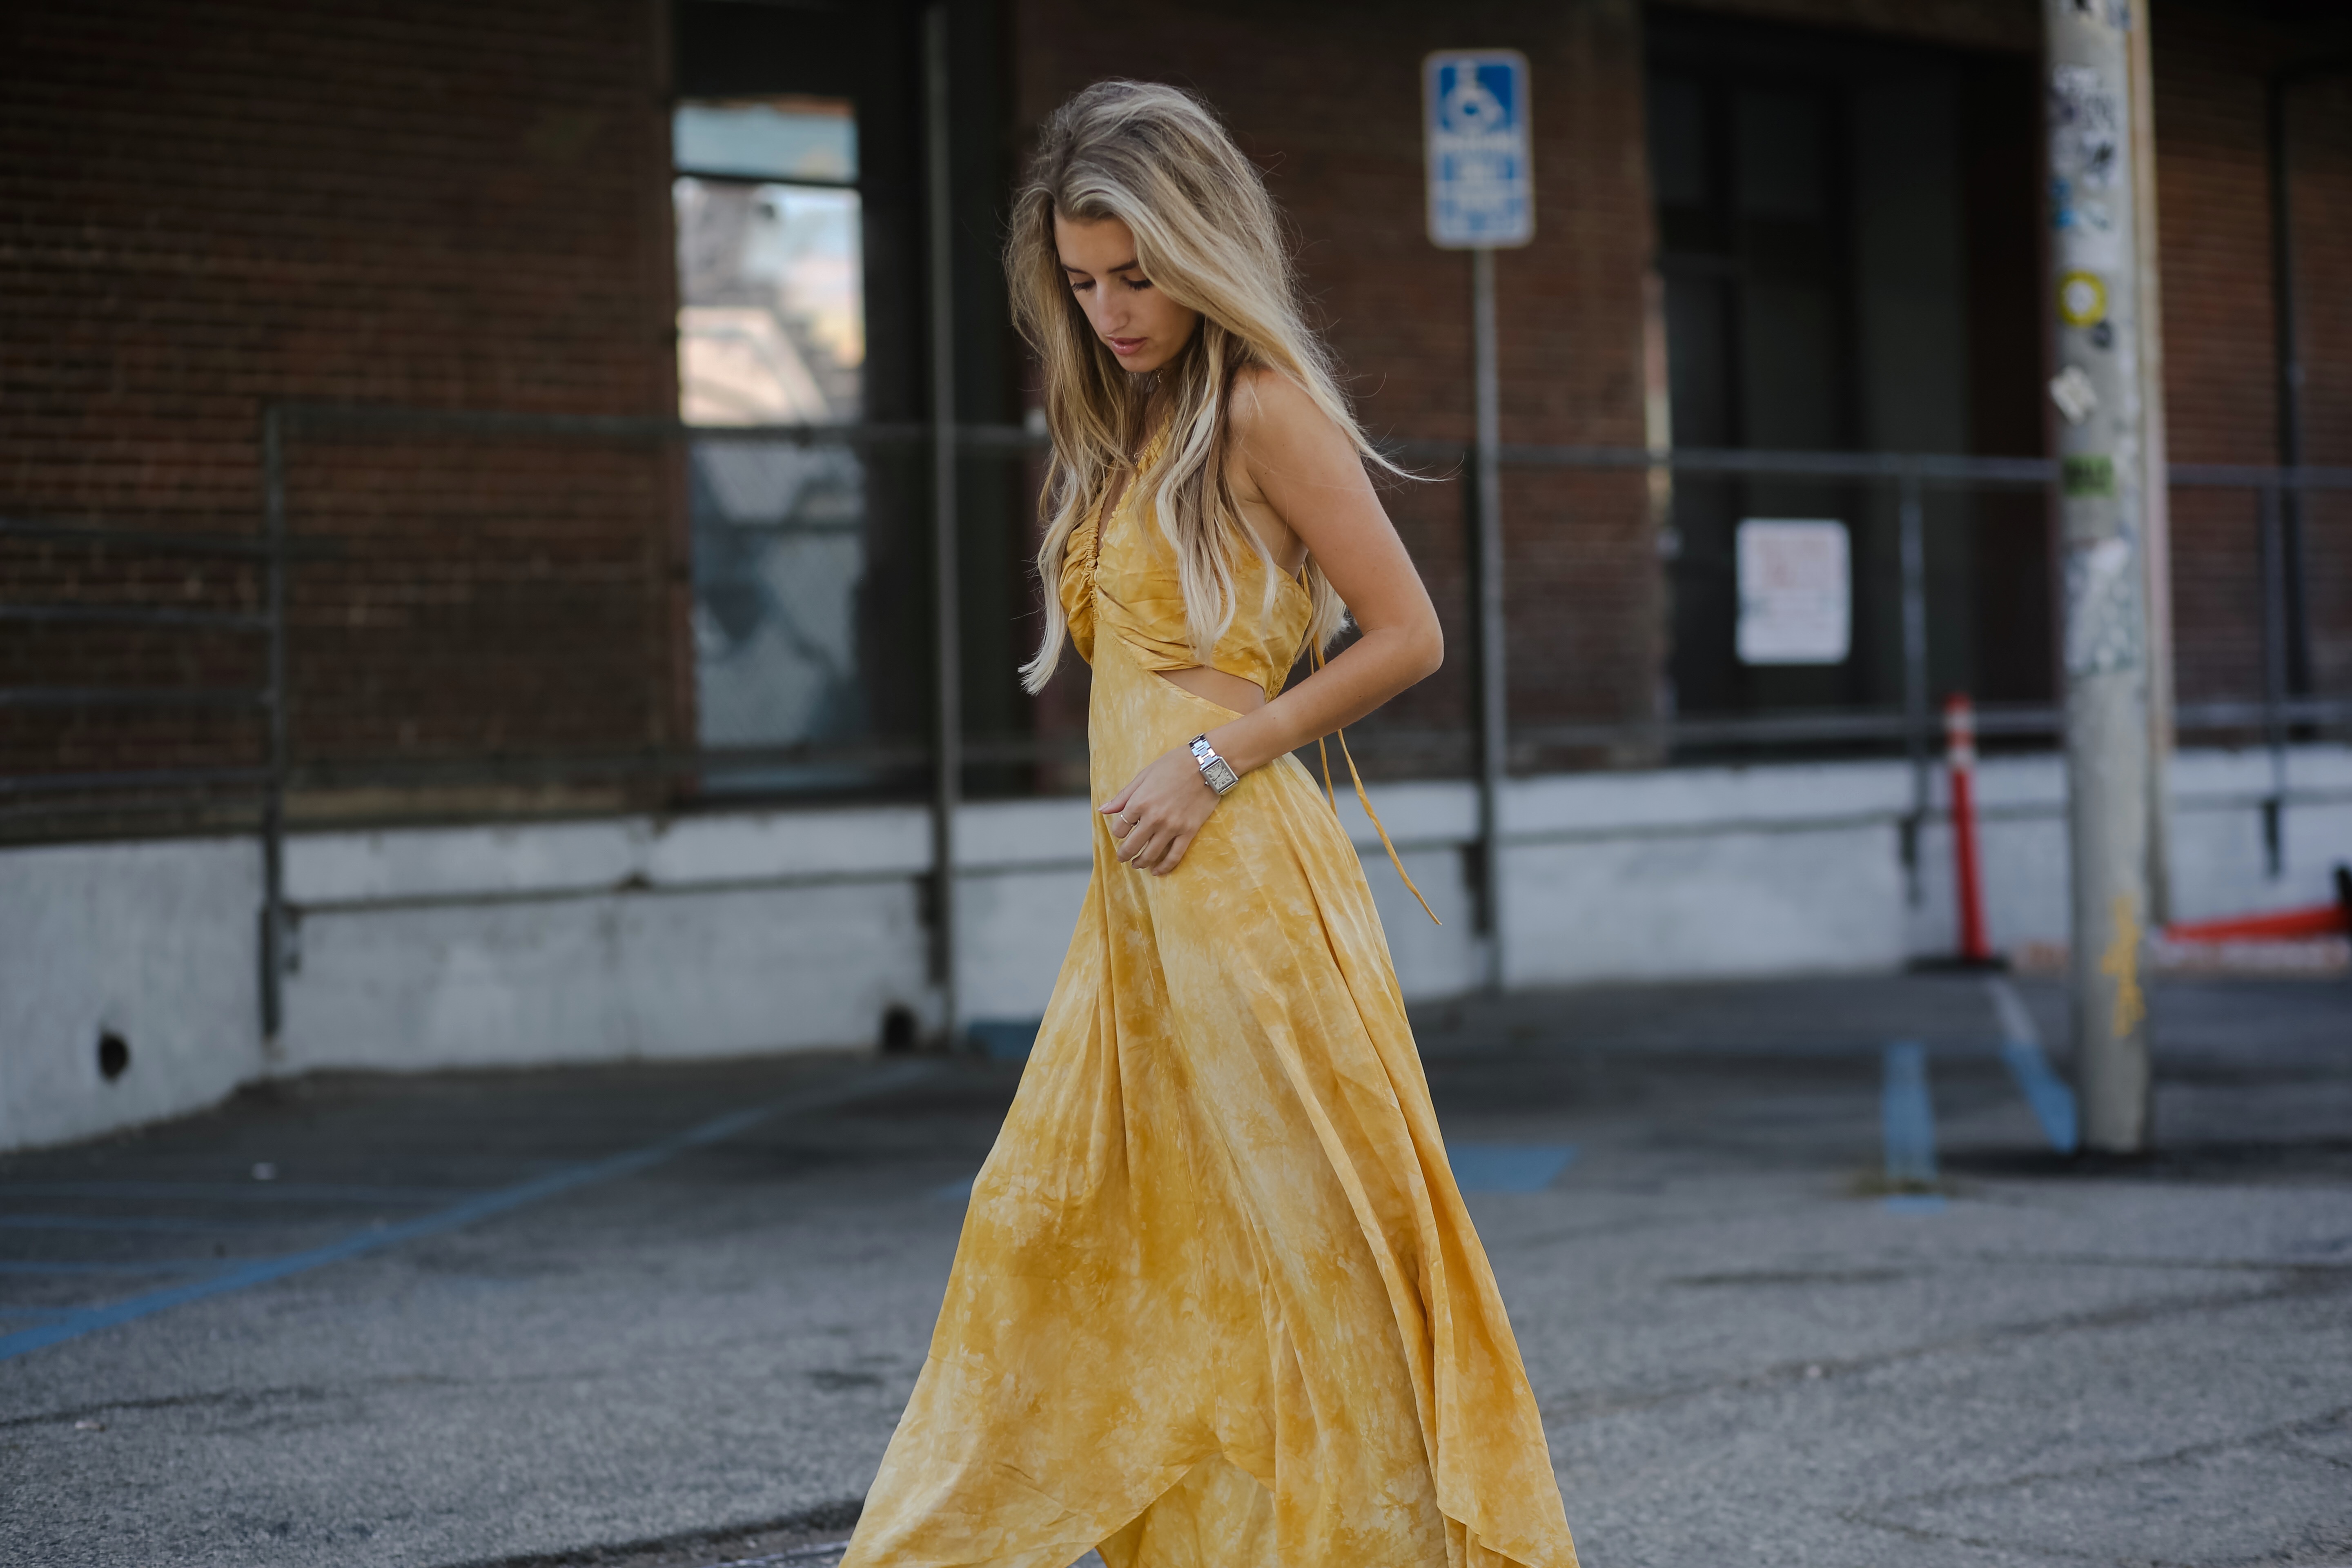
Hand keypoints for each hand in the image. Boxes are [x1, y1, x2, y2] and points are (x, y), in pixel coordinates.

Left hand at [1101, 744, 1221, 874]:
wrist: (1205, 764)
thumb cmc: (1173, 765)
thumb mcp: (1143, 776)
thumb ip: (1123, 796)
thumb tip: (1103, 810)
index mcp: (1139, 802)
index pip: (1119, 828)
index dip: (1118, 832)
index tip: (1122, 831)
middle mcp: (1153, 818)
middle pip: (1132, 845)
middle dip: (1124, 854)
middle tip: (1123, 857)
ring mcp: (1172, 827)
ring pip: (1151, 854)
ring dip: (1140, 863)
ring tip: (1137, 864)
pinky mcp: (1188, 832)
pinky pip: (1174, 856)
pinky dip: (1164, 867)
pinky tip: (1157, 871)